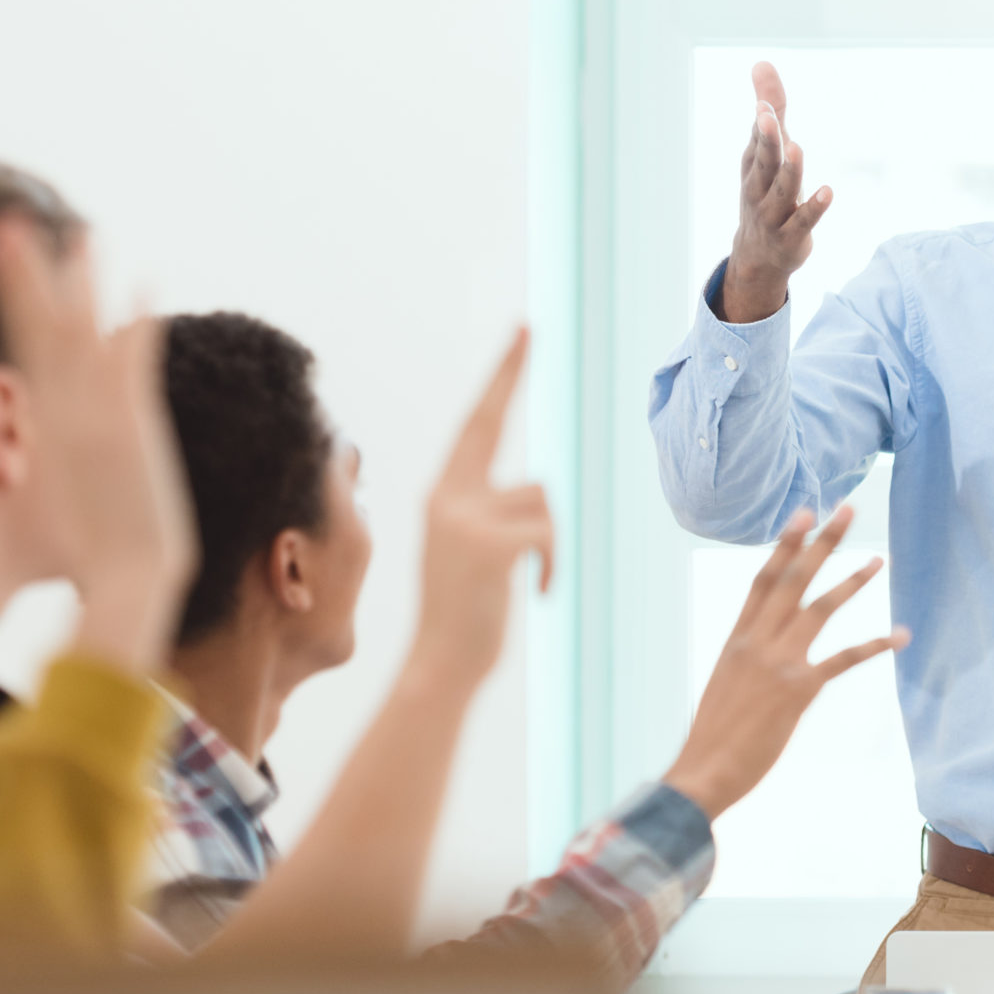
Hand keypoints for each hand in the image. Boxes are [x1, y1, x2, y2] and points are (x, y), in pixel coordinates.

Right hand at [0, 216, 196, 674]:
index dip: (15, 301)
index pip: (25, 349)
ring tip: (84, 235)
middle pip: (37, 329)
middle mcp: (61, 415)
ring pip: (77, 333)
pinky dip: (139, 315)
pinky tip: (149, 277)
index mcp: (45, 428)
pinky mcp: (131, 422)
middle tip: (13, 222)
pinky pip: (134, 355)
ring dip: (82, 282)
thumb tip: (68, 458)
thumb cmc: (99, 553)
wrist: (126, 575)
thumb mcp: (67, 500)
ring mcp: (94, 415)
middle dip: (26, 275)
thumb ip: (64, 464)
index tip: (8, 262)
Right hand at [407, 330, 555, 692]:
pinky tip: (538, 594)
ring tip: (530, 580)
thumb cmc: (464, 616)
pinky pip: (547, 533)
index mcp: (442, 494)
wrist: (440, 668)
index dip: (500, 380)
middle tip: (526, 325)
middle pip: (489, 421)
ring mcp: (462, 517)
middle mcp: (445, 495)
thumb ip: (491, 513)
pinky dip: (553, 565)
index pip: (475, 424)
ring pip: (542, 497)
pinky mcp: (488, 545)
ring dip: (551, 541)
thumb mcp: (472, 552)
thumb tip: (539, 493)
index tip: (520, 336)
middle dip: (507, 370)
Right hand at [663, 506, 905, 818]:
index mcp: (737, 639)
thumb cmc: (712, 735)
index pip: (763, 580)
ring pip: (819, 608)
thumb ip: (746, 660)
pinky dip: (873, 645)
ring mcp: (778, 663)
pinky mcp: (799, 690)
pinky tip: (899, 635)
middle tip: (846, 510)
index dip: (785, 544)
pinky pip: (843, 660)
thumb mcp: (724, 683)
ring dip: (851, 580)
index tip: (803, 514)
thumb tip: (762, 651)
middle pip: (792, 579)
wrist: (703, 769)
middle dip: (820, 542)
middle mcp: (757, 642)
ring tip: (877, 559)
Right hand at [722, 61, 830, 325]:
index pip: (757, 140)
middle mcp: (758, 188)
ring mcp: (773, 214)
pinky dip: (814, 208)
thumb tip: (761, 63)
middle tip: (766, 117)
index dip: (761, 121)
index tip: (764, 102)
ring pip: (781, 191)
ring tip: (797, 148)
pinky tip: (828, 192)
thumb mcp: (765, 151)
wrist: (757, 256)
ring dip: (789, 171)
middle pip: (763, 162)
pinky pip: (803, 221)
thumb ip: (770, 108)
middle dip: (765, 141)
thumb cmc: (763, 192)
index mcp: (753, 165)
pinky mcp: (791, 236)